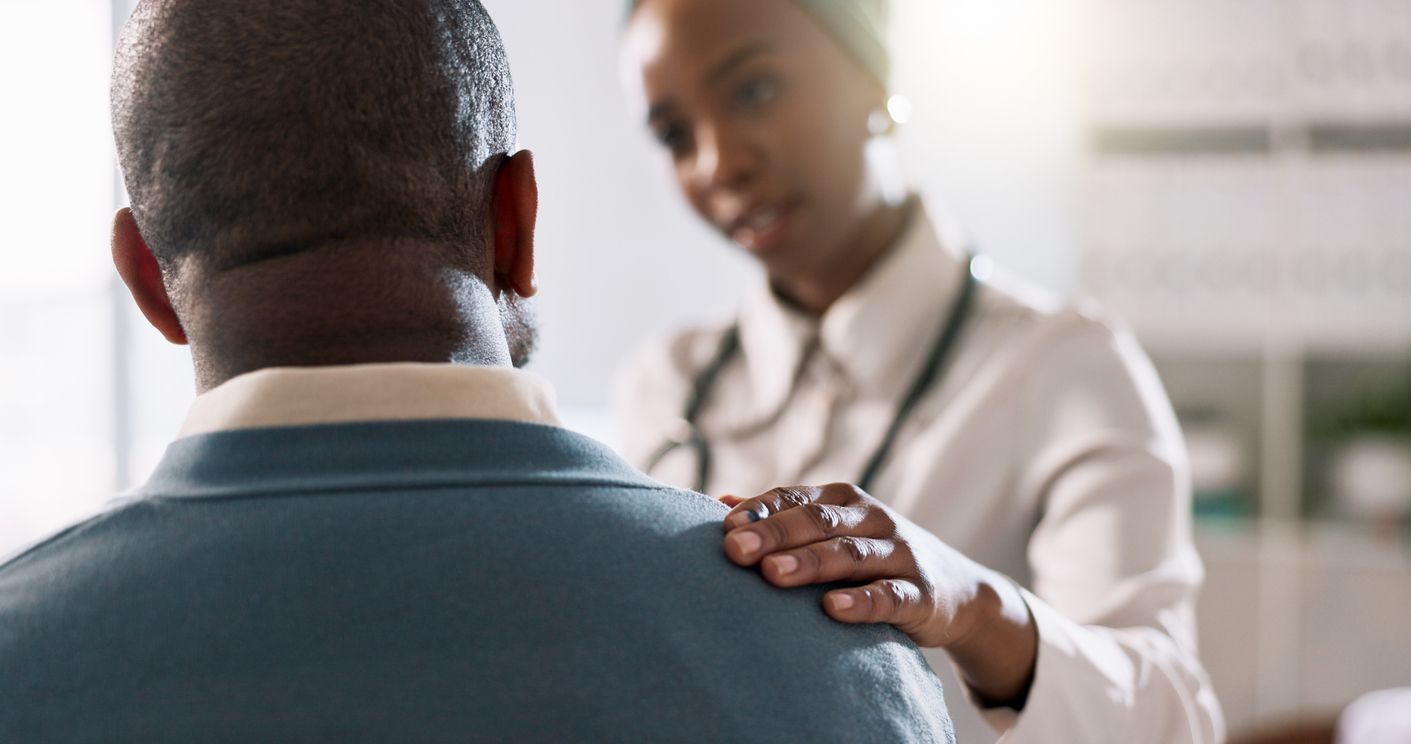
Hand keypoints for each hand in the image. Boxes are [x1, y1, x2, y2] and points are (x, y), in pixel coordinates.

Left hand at [720, 483, 985, 647]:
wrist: (956, 592)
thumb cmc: (875, 560)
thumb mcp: (834, 531)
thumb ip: (782, 518)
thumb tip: (720, 504)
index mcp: (843, 501)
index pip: (794, 498)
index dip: (759, 511)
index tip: (723, 529)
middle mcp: (871, 518)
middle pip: (817, 522)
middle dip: (773, 535)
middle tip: (734, 550)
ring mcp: (899, 554)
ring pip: (850, 554)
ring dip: (809, 563)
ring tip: (771, 575)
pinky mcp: (921, 594)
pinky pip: (889, 597)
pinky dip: (861, 602)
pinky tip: (831, 609)